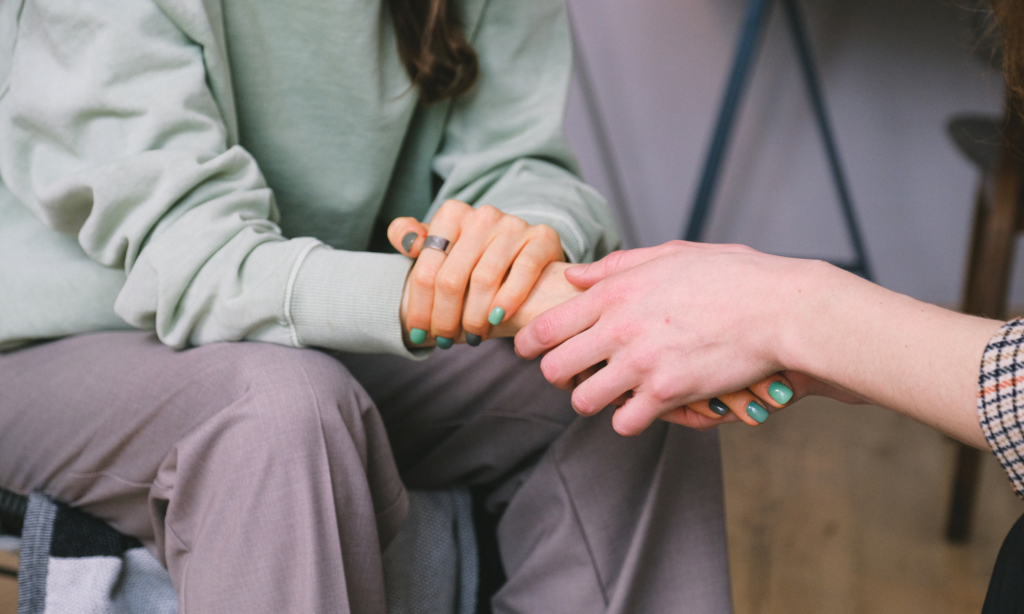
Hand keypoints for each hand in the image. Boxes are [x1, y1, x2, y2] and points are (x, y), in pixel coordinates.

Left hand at [388, 200, 563, 346]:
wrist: (525, 254)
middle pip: (452, 278)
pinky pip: (523, 270)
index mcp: (452, 214)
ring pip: (484, 279)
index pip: (427, 269)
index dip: (419, 307)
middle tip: (445, 341)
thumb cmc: (473, 259)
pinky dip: (509, 299)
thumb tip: (407, 241)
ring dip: (475, 317)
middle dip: (445, 318)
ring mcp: (514, 225)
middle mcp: (482, 215)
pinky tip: (498, 319)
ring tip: (473, 337)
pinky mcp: (542, 237)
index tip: (417, 333)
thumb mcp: (440, 246)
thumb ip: (411, 237)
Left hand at [515, 241, 862, 434]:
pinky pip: (624, 422)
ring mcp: (641, 363)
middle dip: (558, 376)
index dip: (528, 343)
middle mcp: (619, 328)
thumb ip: (617, 266)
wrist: (780, 308)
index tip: (528, 350)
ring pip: (583, 400)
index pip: (546, 326)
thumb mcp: (671, 255)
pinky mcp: (667, 393)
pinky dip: (629, 419)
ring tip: (609, 393)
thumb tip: (575, 275)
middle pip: (554, 368)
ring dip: (592, 400)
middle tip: (573, 376)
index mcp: (615, 292)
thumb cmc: (732, 276)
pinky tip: (642, 407)